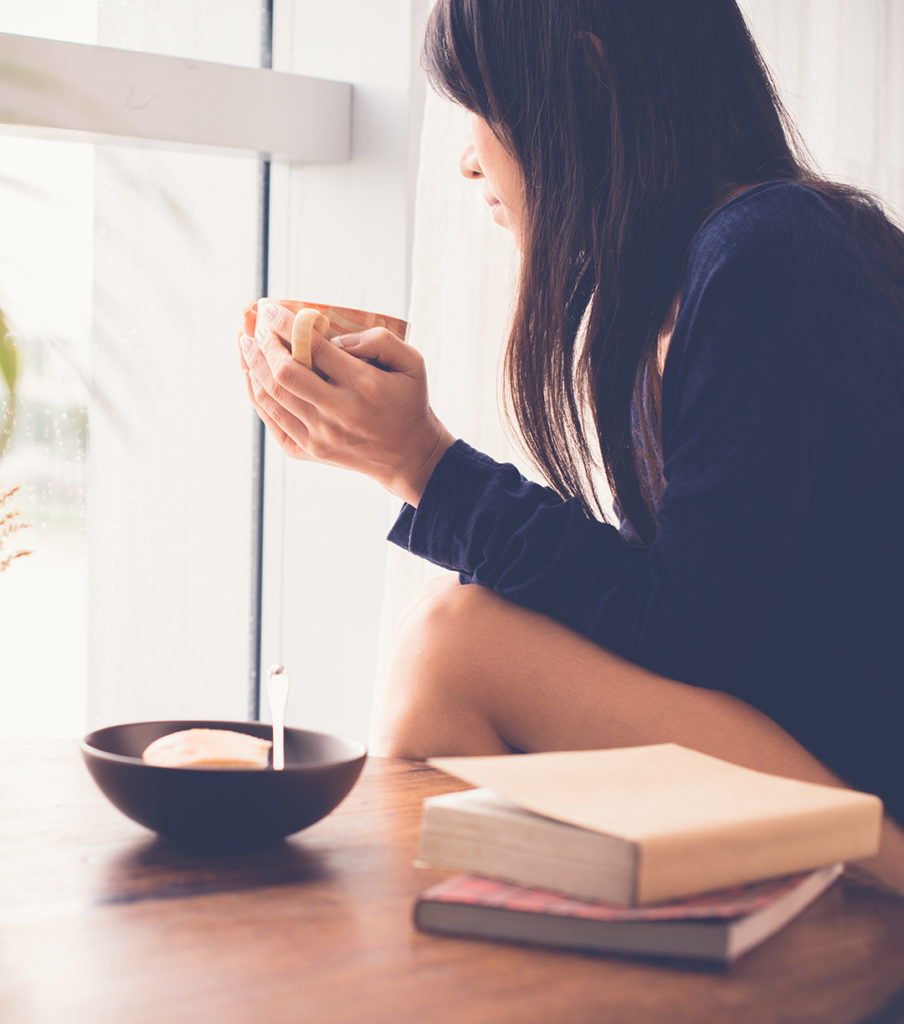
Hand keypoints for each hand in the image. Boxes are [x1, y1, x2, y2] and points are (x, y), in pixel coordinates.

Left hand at [238, 302, 454, 506]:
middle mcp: (338, 413)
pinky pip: (272, 421)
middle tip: (255, 327)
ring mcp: (321, 436)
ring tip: (245, 345)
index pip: (315, 348)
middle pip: (284, 373)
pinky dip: (256, 396)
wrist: (409, 456)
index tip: (270, 309)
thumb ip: (380, 340)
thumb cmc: (409, 403)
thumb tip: (337, 337)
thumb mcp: (413, 364)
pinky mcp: (310, 451)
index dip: (286, 325)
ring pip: (272, 396)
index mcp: (364, 386)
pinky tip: (251, 377)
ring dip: (252, 366)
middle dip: (263, 344)